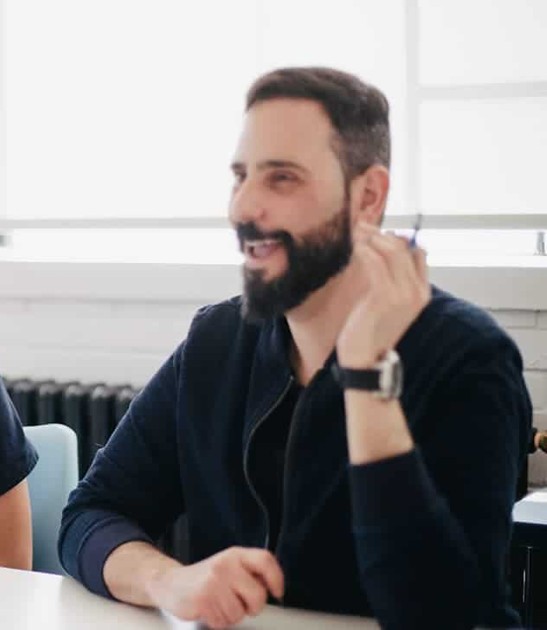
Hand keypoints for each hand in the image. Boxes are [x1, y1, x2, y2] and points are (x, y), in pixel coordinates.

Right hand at [146, 546, 283, 628]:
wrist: (172, 583)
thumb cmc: (206, 577)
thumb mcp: (229, 566)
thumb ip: (249, 572)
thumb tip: (271, 585)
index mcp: (236, 555)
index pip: (265, 560)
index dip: (276, 578)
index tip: (277, 591)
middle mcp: (226, 565)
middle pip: (258, 595)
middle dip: (252, 607)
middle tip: (241, 604)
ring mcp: (214, 582)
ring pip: (240, 613)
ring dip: (231, 615)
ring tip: (220, 604)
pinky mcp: (203, 599)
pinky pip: (223, 622)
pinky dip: (218, 621)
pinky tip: (210, 609)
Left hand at [337, 222, 430, 367]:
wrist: (364, 361)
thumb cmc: (370, 332)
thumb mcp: (386, 305)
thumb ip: (389, 282)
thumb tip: (379, 254)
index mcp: (421, 293)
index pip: (417, 253)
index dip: (397, 238)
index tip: (376, 233)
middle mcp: (417, 291)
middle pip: (403, 247)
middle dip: (380, 232)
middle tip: (358, 226)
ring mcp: (403, 293)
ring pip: (389, 250)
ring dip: (369, 236)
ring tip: (352, 231)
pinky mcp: (384, 296)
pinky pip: (374, 261)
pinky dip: (362, 248)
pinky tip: (352, 246)